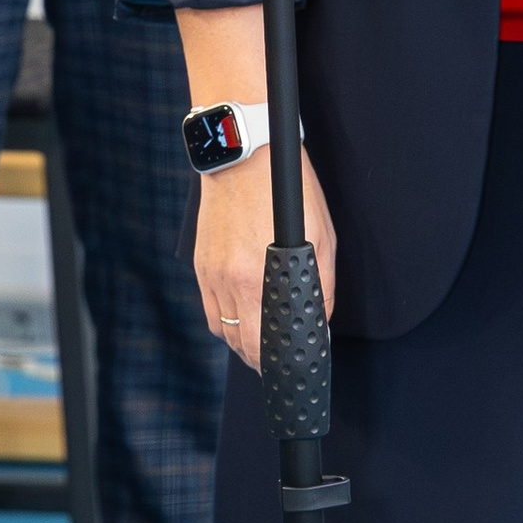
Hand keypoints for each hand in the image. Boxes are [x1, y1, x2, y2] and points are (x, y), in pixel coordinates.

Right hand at [191, 139, 337, 373]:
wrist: (243, 156)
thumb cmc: (286, 191)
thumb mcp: (319, 236)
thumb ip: (321, 285)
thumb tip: (320, 319)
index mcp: (257, 278)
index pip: (262, 344)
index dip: (277, 362)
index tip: (290, 366)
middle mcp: (228, 282)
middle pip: (240, 345)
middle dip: (261, 360)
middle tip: (278, 360)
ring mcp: (210, 274)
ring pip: (222, 331)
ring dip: (241, 343)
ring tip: (260, 343)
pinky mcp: (200, 265)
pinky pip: (210, 309)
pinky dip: (225, 322)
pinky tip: (242, 317)